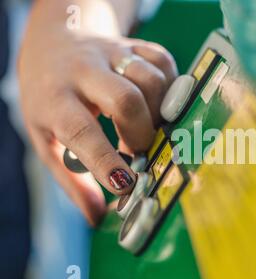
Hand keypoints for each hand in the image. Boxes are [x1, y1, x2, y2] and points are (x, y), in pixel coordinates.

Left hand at [18, 9, 176, 225]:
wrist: (52, 43)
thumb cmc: (49, 99)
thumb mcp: (45, 138)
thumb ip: (71, 179)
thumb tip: (98, 218)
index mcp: (55, 99)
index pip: (81, 130)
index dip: (106, 160)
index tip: (125, 185)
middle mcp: (83, 71)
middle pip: (125, 100)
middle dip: (141, 133)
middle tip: (138, 150)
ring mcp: (112, 53)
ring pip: (151, 82)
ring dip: (158, 114)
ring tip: (146, 128)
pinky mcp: (134, 45)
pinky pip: (164, 64)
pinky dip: (169, 89)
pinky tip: (156, 105)